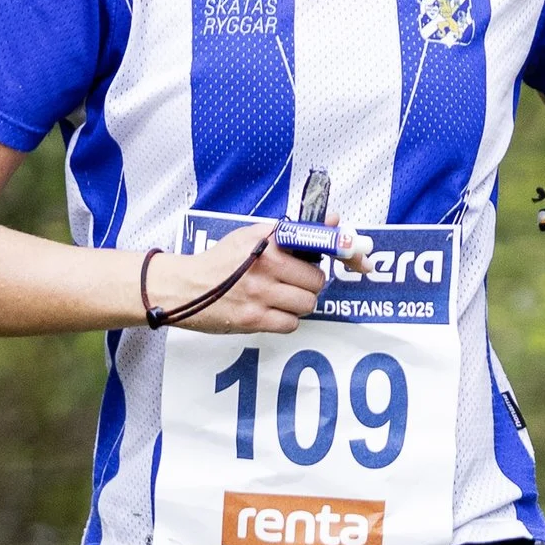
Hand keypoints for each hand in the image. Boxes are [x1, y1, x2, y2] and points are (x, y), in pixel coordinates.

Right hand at [143, 222, 374, 332]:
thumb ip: (293, 230)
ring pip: (306, 304)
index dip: (344, 252)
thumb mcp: (253, 235)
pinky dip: (285, 320)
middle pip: (316, 282)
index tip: (360, 260)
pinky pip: (290, 324)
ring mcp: (259, 294)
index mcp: (268, 240)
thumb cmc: (221, 260)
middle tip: (293, 282)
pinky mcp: (252, 319)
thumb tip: (334, 219)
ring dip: (298, 303)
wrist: (183, 287)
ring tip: (279, 297)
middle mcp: (266, 265)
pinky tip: (270, 311)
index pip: (317, 243)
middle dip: (309, 284)